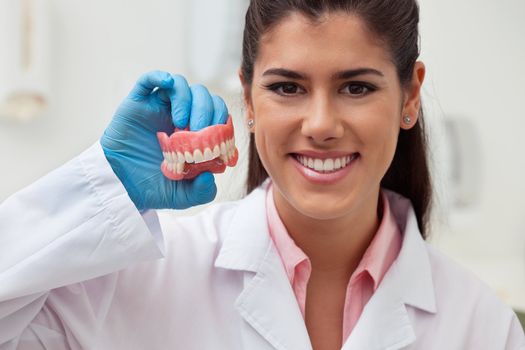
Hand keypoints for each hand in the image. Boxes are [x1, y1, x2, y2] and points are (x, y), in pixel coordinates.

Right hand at [100, 71, 228, 209]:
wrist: (118, 186)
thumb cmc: (151, 187)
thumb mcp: (181, 196)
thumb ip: (201, 192)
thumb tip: (212, 176)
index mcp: (195, 133)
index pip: (217, 114)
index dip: (222, 120)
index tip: (219, 137)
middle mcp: (180, 116)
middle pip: (203, 96)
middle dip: (207, 110)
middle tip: (199, 130)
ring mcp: (159, 108)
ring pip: (181, 86)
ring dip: (187, 99)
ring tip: (181, 122)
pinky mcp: (138, 103)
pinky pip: (148, 80)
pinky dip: (159, 76)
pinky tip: (166, 83)